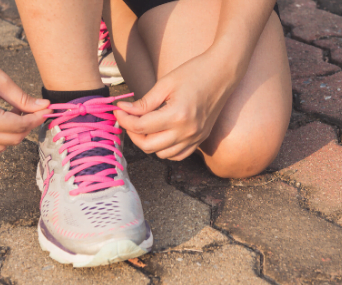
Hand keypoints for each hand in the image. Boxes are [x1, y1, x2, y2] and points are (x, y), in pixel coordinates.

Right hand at [0, 42, 50, 159]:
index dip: (36, 118)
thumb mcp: (1, 81)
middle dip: (26, 126)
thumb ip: (24, 99)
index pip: (20, 126)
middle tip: (30, 111)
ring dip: (10, 135)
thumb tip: (44, 107)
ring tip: (11, 115)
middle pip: (12, 140)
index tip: (46, 110)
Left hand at [114, 51, 237, 159]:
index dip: (124, 119)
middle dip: (132, 133)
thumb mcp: (165, 84)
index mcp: (177, 115)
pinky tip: (160, 135)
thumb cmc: (194, 73)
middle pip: (148, 145)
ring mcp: (195, 138)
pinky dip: (165, 150)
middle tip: (128, 119)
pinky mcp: (200, 139)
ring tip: (144, 126)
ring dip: (148, 142)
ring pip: (161, 154)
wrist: (223, 73)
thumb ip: (144, 102)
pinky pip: (177, 155)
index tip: (118, 110)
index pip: (141, 127)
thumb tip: (124, 110)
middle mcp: (187, 132)